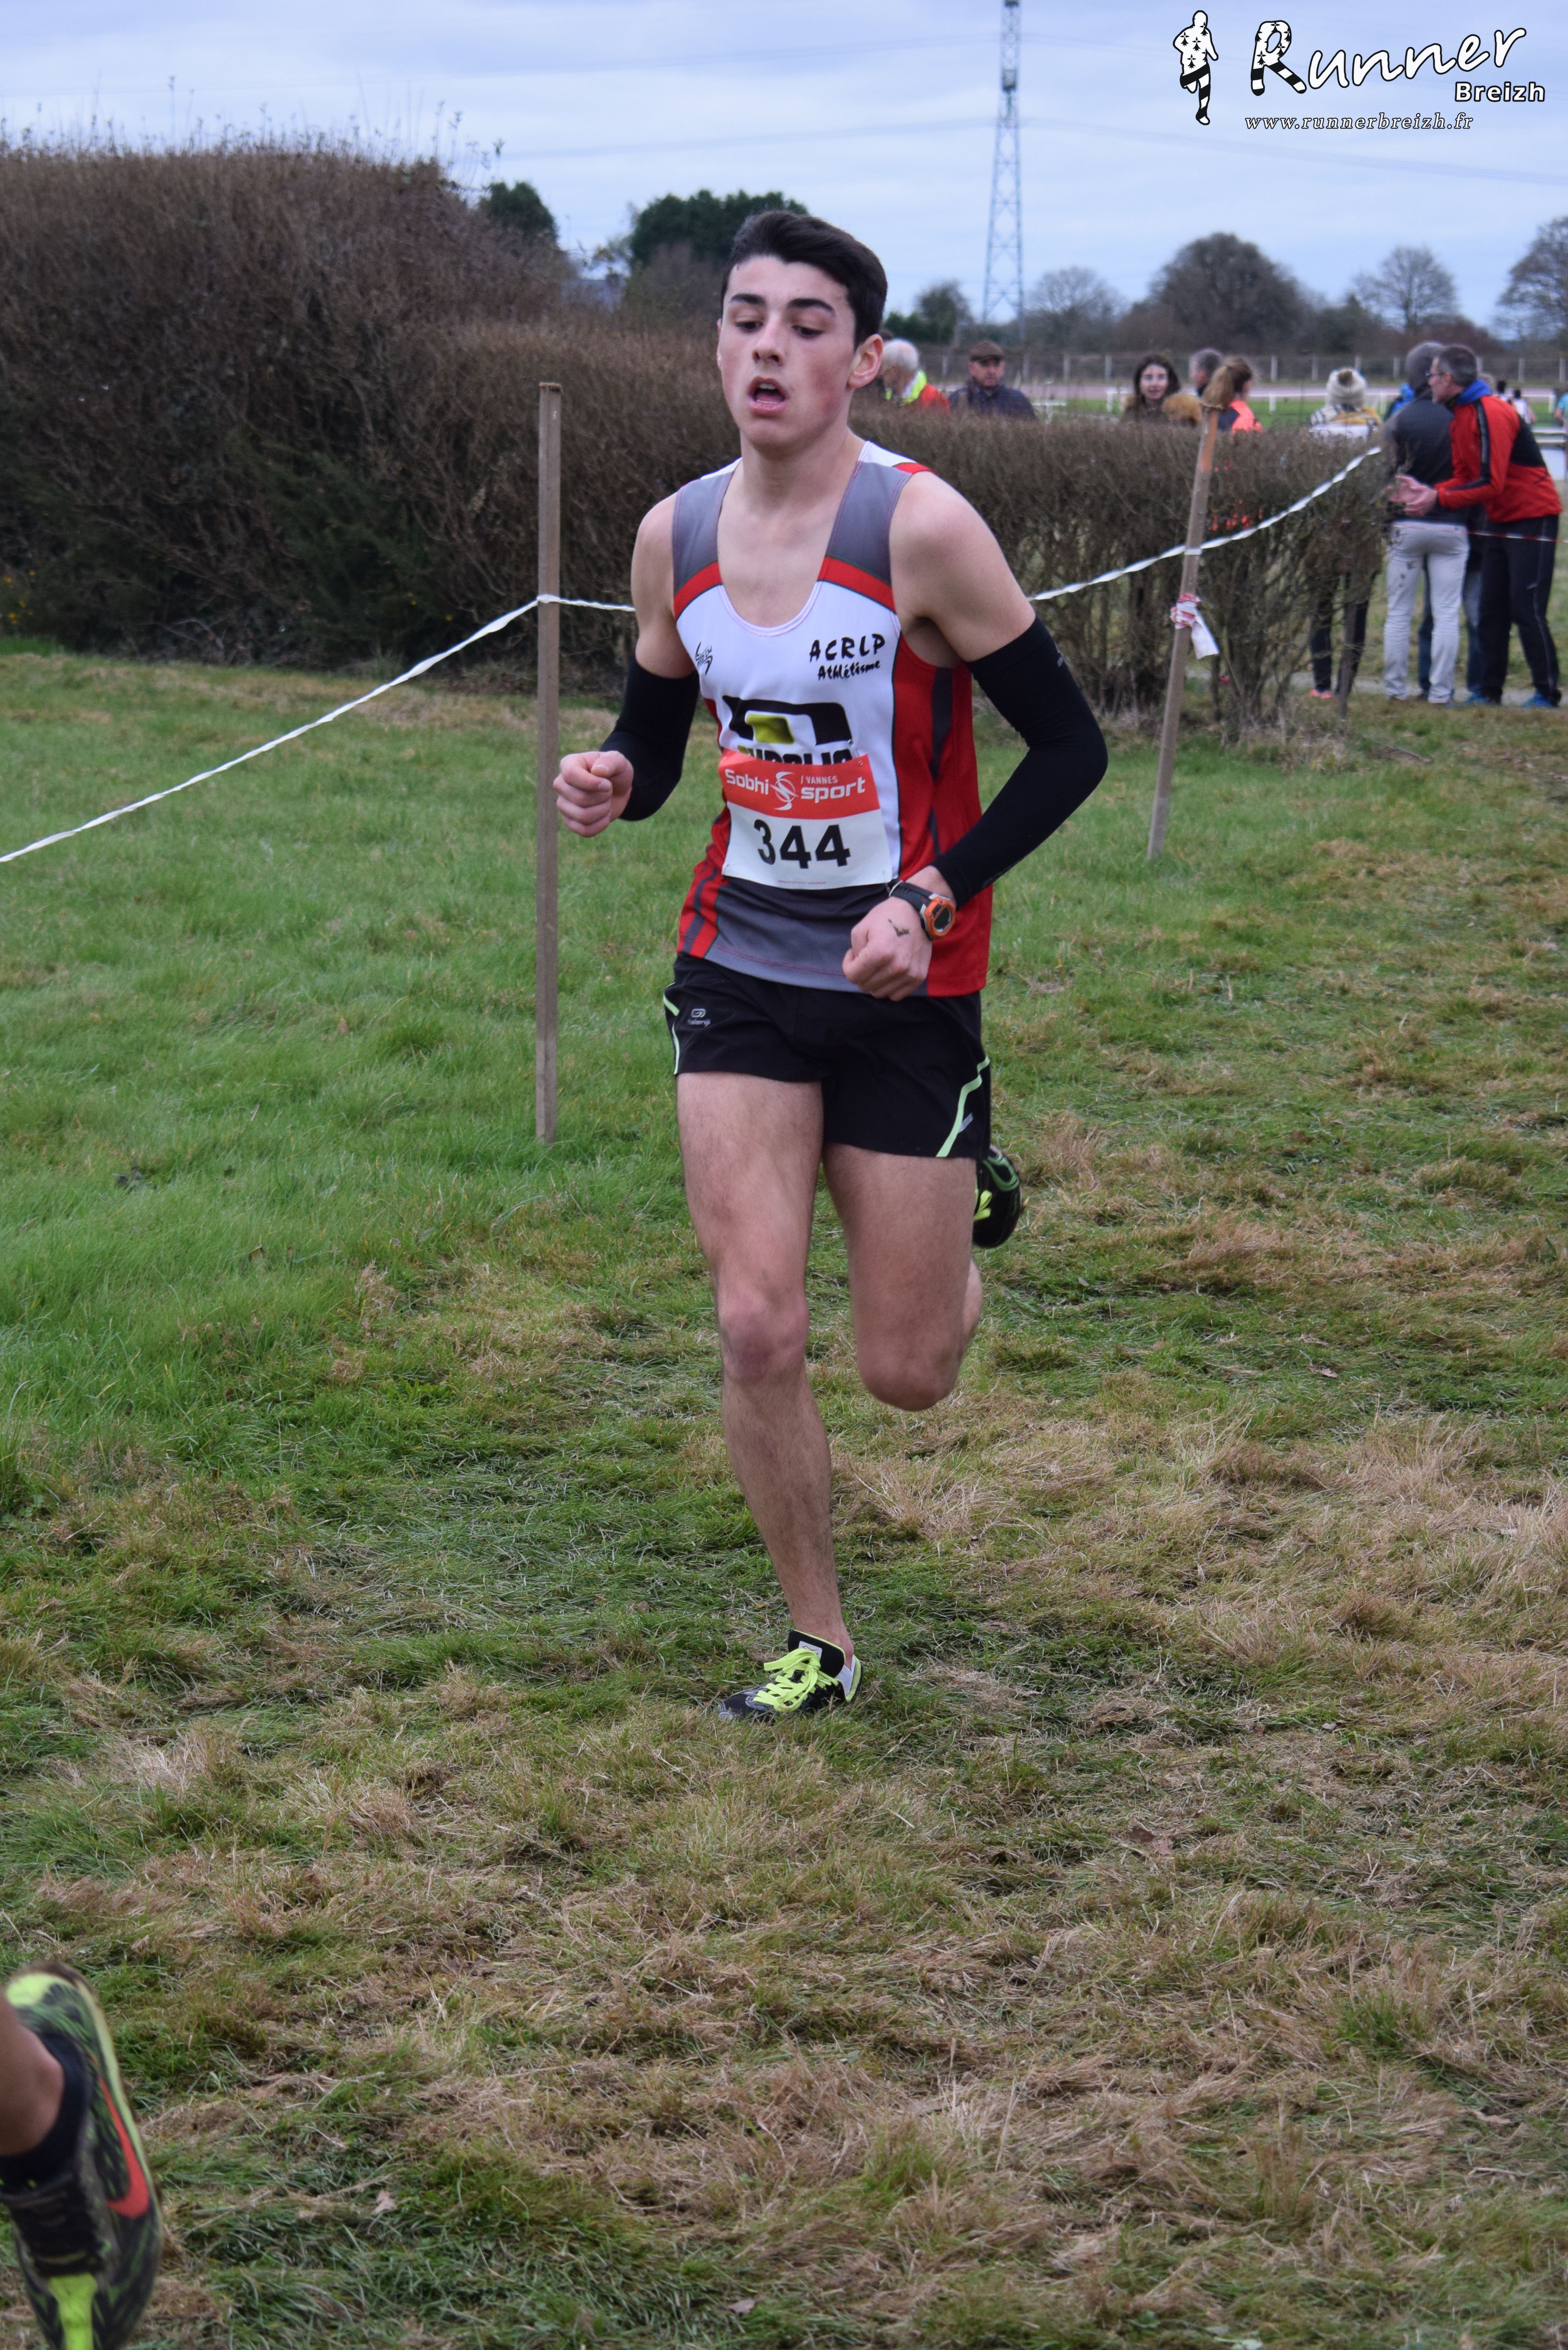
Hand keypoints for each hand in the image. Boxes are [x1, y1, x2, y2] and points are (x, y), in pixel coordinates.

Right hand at [554, 750, 632, 836]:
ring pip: (582, 816)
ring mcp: (563, 804)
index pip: (570, 775)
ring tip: (607, 803)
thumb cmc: (615, 772)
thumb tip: (597, 771)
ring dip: (603, 811)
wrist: (617, 790)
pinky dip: (601, 825)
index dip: (591, 783)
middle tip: (609, 791)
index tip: (607, 784)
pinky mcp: (570, 821)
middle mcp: (561, 784)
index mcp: (568, 764)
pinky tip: (605, 815)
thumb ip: (611, 761)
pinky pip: (584, 830)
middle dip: (603, 797)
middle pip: (580, 799)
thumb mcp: (619, 761)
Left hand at [842, 865, 949, 1000]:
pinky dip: (889, 987)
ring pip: (879, 993)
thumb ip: (855, 951)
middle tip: (866, 958)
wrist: (918, 913)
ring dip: (875, 981)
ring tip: (879, 964)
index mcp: (879, 952)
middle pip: (865, 986)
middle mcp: (896, 966)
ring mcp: (909, 974)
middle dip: (861, 973)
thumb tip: (858, 967)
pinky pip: (896, 995)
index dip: (848, 965)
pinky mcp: (918, 977)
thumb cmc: (888, 917)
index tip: (853, 954)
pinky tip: (890, 972)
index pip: (853, 976)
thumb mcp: (861, 927)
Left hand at [1393, 474, 1438, 516]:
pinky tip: (1408, 513)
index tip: (1405, 504)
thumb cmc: (1429, 492)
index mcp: (1422, 501)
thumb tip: (1411, 487)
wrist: (1436, 499)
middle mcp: (1423, 507)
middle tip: (1403, 509)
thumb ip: (1417, 488)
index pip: (1415, 504)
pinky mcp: (1423, 513)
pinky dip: (1412, 515)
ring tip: (1404, 511)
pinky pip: (1417, 516)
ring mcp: (1423, 511)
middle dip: (1408, 510)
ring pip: (1415, 514)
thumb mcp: (1424, 488)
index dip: (1409, 505)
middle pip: (1414, 510)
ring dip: (1409, 513)